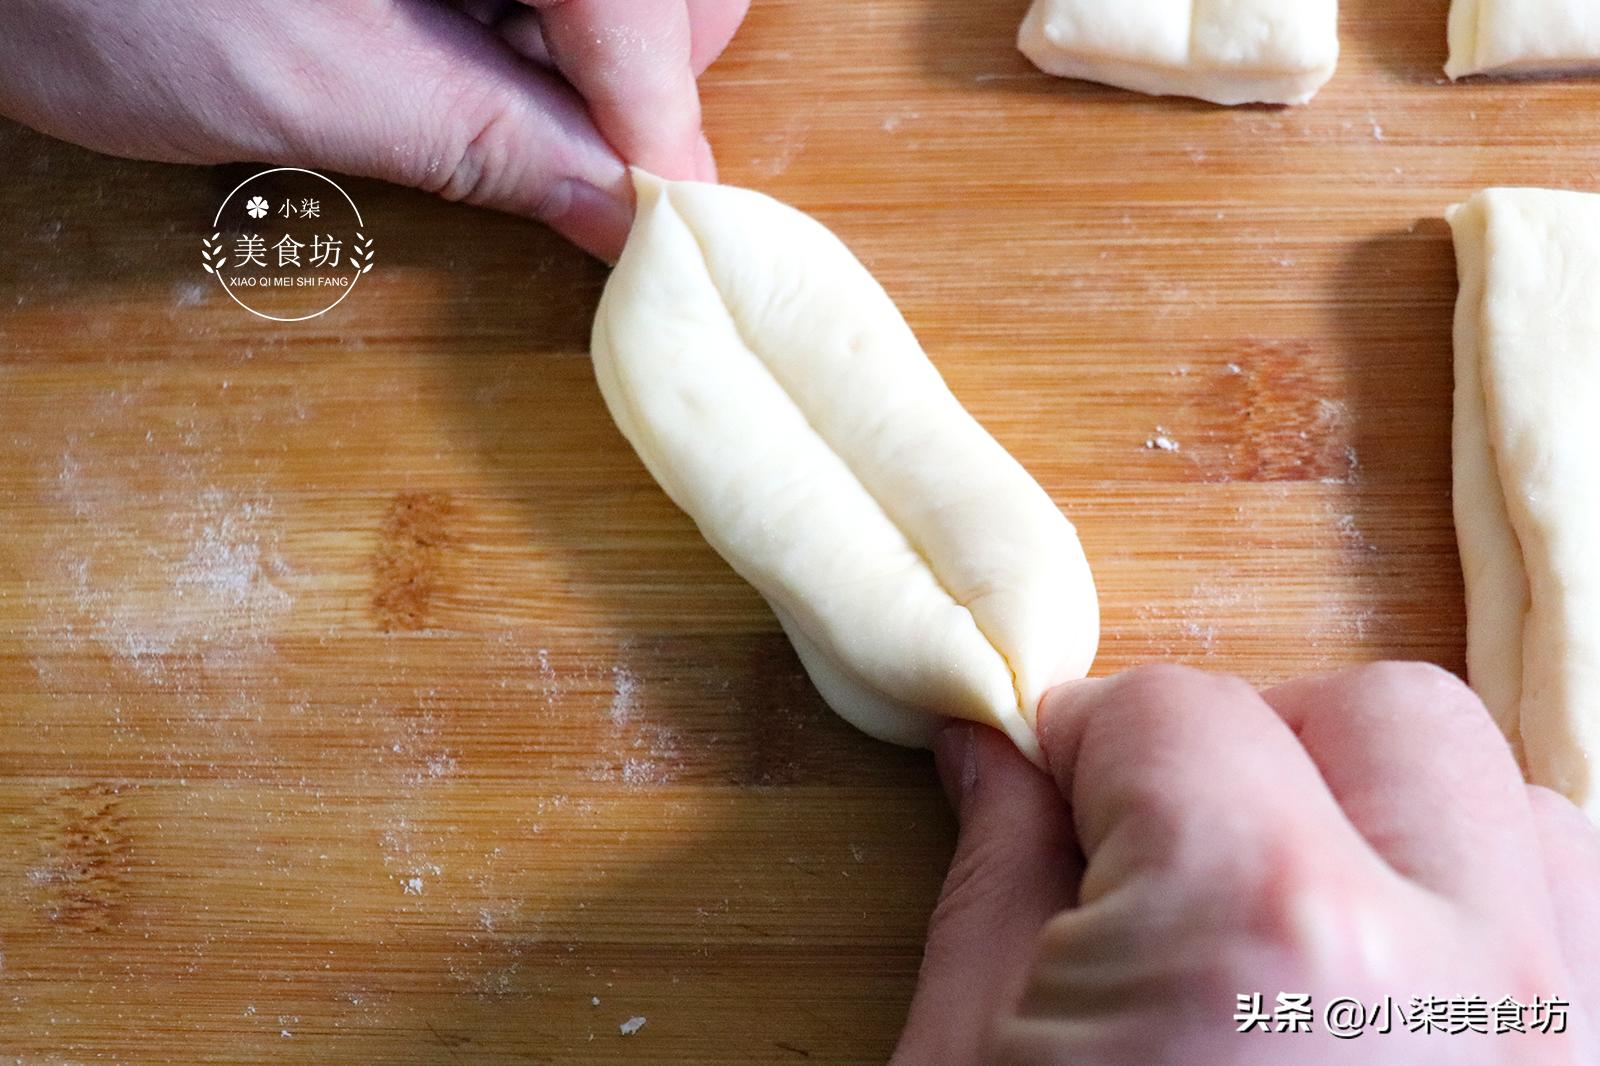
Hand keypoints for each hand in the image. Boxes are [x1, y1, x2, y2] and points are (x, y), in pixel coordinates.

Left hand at [0, 0, 747, 258]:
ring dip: (571, 64)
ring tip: (445, 87)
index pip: (639, 2)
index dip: (653, 119)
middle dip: (624, 86)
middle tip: (541, 158)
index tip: (662, 230)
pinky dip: (523, 32)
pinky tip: (442, 49)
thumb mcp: (300, 77)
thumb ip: (483, 142)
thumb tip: (620, 212)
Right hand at [893, 663, 1599, 1064]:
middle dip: (1262, 746)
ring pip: (1525, 810)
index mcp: (1263, 939)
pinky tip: (1388, 996)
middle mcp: (1469, 980)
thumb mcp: (971, 1061)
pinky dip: (1490, 924)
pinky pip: (1584, 932)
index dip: (1090, 736)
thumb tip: (996, 750)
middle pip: (1389, 714)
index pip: (1180, 713)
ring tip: (1292, 928)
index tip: (1054, 782)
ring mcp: (1569, 1048)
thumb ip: (1003, 873)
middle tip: (1171, 844)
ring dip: (1400, 826)